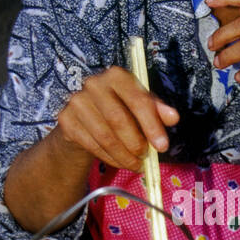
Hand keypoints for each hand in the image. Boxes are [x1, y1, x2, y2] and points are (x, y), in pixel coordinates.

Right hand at [56, 66, 179, 171]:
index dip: (151, 125)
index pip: (137, 100)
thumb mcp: (139, 106)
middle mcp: (94, 83)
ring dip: (124, 156)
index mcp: (116, 75)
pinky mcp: (67, 120)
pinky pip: (92, 145)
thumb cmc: (118, 108)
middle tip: (146, 157)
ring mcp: (77, 101)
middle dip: (136, 143)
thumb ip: (157, 110)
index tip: (162, 146)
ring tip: (136, 164)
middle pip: (118, 119)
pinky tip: (120, 162)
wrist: (83, 117)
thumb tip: (173, 118)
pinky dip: (110, 158)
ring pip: (105, 136)